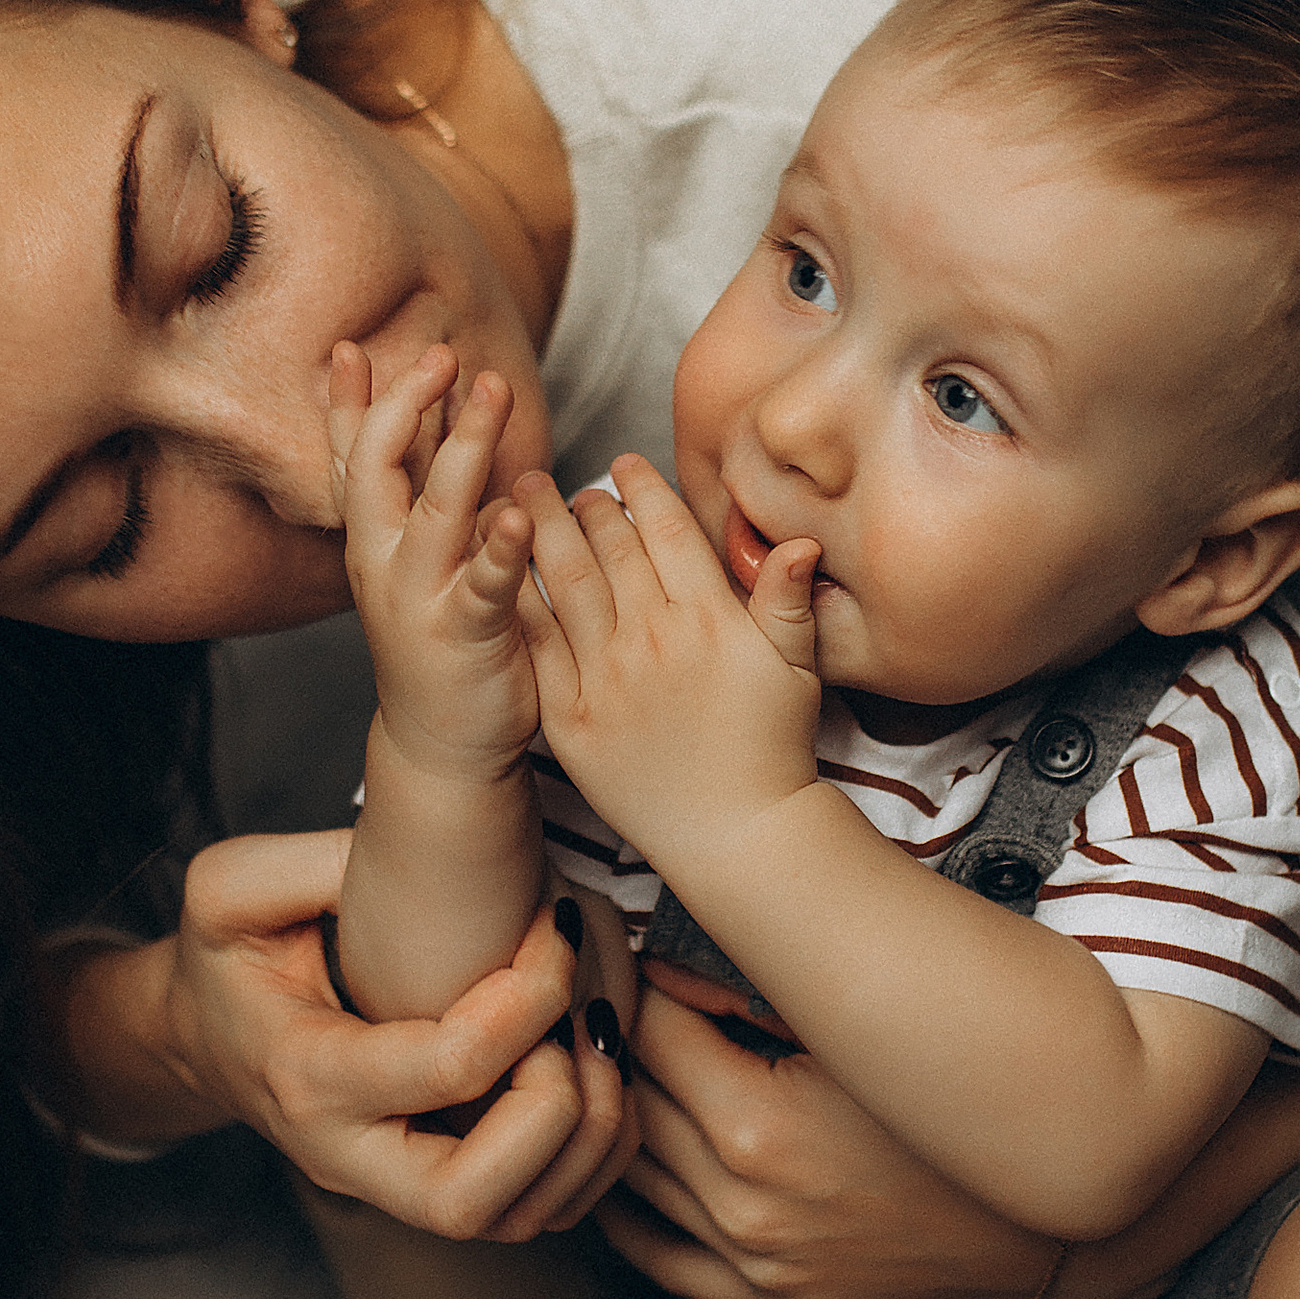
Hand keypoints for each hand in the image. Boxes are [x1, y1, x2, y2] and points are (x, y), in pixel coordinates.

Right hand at [64, 831, 633, 1239]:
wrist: (209, 1043)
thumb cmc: (231, 964)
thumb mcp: (228, 891)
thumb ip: (304, 865)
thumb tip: (412, 856)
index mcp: (307, 1076)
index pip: (445, 1068)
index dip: (528, 996)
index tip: (553, 922)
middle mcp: (351, 1156)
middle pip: (471, 1200)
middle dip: (558, 1108)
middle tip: (582, 1017)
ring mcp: (397, 1192)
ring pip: (518, 1221)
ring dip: (589, 1138)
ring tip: (601, 1037)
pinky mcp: (440, 1195)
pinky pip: (539, 1213)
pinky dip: (594, 1155)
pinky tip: (594, 1065)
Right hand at [331, 342, 538, 779]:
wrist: (444, 741)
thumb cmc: (443, 636)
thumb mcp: (422, 554)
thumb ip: (427, 488)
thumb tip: (440, 411)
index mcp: (372, 539)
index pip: (349, 457)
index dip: (344, 403)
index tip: (348, 348)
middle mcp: (382, 562)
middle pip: (377, 469)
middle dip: (404, 405)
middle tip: (440, 355)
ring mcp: (419, 598)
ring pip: (434, 511)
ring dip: (463, 447)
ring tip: (491, 394)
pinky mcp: (466, 634)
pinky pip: (483, 583)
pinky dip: (500, 546)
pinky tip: (519, 512)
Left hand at [515, 454, 821, 873]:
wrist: (734, 834)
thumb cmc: (771, 750)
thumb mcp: (797, 668)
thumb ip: (787, 598)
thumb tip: (796, 538)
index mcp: (709, 619)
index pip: (668, 531)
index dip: (642, 490)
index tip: (623, 464)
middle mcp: (653, 638)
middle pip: (611, 549)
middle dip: (582, 504)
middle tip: (558, 479)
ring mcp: (607, 677)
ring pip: (566, 584)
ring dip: (541, 533)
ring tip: (519, 500)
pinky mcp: (571, 716)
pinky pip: (537, 644)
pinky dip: (518, 600)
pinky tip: (502, 572)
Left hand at [604, 973, 1299, 1298]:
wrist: (1055, 1223)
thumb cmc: (966, 1096)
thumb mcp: (872, 1021)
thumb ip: (769, 975)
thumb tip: (667, 932)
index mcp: (760, 1129)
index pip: (646, 1031)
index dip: (631, 975)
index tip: (623, 942)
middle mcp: (745, 1207)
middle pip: (628, 1103)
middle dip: (613, 1040)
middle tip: (606, 990)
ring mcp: (757, 1267)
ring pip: (628, 1179)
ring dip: (610, 1117)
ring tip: (612, 1060)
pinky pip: (653, 1261)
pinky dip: (622, 1208)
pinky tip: (622, 1154)